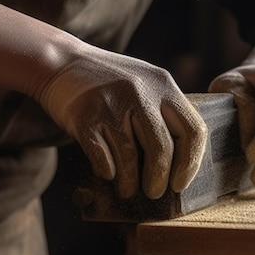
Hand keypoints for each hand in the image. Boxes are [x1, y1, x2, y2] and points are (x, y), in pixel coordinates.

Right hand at [34, 48, 206, 199]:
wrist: (61, 62)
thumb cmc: (110, 81)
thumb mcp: (145, 83)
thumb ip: (164, 111)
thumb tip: (179, 162)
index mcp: (163, 84)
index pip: (194, 129)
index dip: (191, 163)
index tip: (181, 183)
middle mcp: (140, 91)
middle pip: (162, 148)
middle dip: (160, 179)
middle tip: (155, 192)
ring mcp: (112, 103)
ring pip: (130, 156)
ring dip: (130, 182)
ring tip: (129, 190)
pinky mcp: (84, 116)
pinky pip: (102, 156)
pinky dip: (107, 171)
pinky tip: (108, 174)